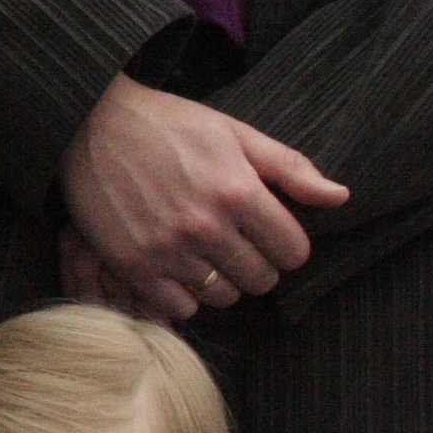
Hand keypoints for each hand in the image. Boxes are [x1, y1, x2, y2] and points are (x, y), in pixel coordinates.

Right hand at [61, 77, 348, 322]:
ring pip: (223, 296)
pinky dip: (185, 296)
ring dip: (222, 281)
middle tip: (240, 245)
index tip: (272, 235)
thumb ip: (291, 169)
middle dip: (258, 265)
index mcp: (238, 192)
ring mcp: (167, 249)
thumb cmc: (172, 126)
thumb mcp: (237, 135)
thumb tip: (341, 197)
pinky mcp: (132, 265)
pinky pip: (180, 309)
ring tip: (208, 254)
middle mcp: (205, 225)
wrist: (91, 123)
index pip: (294, 252)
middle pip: (261, 279)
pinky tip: (180, 269)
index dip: (288, 246)